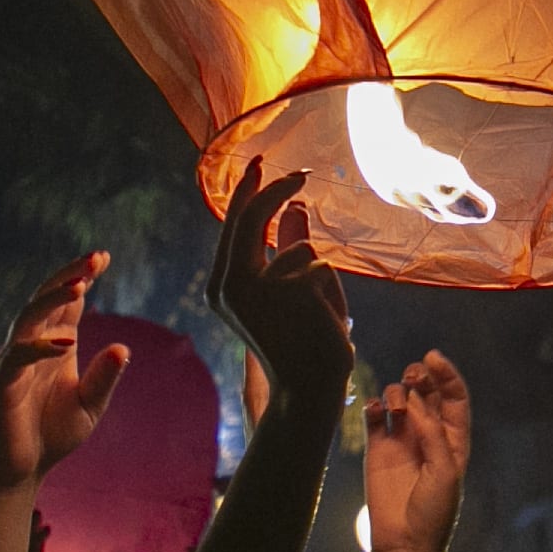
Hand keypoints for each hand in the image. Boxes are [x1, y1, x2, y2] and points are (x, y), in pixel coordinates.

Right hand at [0, 254, 133, 487]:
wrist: (24, 469)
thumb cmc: (53, 434)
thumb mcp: (90, 404)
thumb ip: (105, 377)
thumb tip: (123, 347)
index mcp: (55, 344)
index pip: (67, 302)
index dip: (82, 277)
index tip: (104, 257)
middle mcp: (33, 345)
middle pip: (46, 299)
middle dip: (70, 276)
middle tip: (96, 258)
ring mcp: (15, 361)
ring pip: (29, 319)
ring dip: (53, 300)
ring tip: (81, 287)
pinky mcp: (2, 383)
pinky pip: (17, 357)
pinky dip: (39, 347)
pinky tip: (65, 342)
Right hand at [207, 164, 351, 424]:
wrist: (309, 387)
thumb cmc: (302, 341)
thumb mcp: (292, 290)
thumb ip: (289, 246)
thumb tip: (295, 205)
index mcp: (222, 286)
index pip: (233, 226)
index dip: (248, 192)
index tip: (261, 164)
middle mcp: (230, 285)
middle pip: (252, 219)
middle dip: (277, 190)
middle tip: (302, 173)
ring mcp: (258, 287)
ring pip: (299, 249)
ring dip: (318, 274)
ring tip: (317, 312)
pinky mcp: (289, 289)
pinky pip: (320, 267)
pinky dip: (329, 288)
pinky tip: (323, 319)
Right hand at [360, 353, 471, 551]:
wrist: (404, 542)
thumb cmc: (433, 511)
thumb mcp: (444, 471)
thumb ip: (432, 434)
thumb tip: (417, 399)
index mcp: (453, 439)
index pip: (453, 397)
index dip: (446, 374)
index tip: (433, 357)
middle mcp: (428, 434)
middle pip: (426, 391)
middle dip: (420, 376)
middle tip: (414, 376)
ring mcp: (401, 439)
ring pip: (399, 398)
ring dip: (397, 392)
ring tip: (398, 408)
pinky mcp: (377, 448)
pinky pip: (373, 416)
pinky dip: (373, 406)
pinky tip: (376, 410)